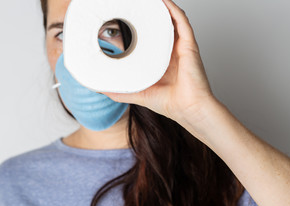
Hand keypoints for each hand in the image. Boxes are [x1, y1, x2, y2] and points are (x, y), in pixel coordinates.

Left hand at [100, 0, 216, 127]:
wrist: (188, 109)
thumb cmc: (170, 103)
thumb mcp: (138, 94)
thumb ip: (120, 91)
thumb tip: (100, 88)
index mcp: (161, 60)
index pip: (149, 38)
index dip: (139, 28)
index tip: (125, 20)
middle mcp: (171, 50)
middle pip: (160, 25)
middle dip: (148, 13)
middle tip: (135, 6)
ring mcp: (180, 46)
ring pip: (170, 19)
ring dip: (160, 7)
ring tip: (147, 1)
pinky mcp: (189, 45)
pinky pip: (182, 21)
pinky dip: (172, 9)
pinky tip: (163, 1)